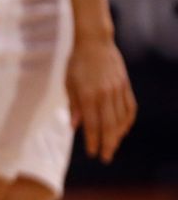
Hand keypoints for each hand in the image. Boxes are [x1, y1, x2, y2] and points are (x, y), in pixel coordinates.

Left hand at [67, 36, 136, 163]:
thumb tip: (74, 127)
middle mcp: (105, 94)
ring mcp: (118, 90)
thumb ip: (74, 105)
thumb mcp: (68, 82)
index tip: (92, 153)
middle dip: (107, 144)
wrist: (95, 42)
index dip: (92, 141)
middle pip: (109, 126)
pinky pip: (130, 108)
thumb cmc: (76, 63)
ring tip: (112, 147)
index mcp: (88, 94)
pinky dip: (127, 121)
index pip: (92, 124)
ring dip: (117, 136)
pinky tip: (123, 130)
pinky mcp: (125, 86)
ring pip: (121, 119)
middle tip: (105, 157)